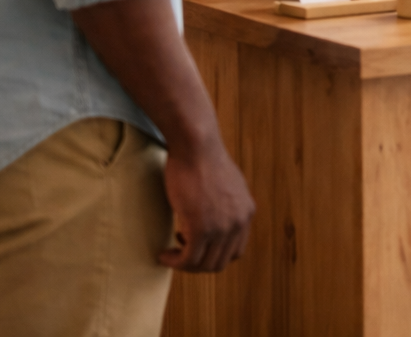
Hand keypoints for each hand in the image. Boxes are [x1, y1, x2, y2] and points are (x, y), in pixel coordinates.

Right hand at [159, 136, 254, 272]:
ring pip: (203, 264)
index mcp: (247, 212)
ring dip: (184, 264)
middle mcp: (239, 223)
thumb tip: (215, 216)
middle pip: (220, 262)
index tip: (196, 245)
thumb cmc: (203, 159)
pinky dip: (174, 262)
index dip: (214, 255)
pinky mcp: (201, 228)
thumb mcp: (226, 184)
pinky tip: (163, 255)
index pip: (236, 251)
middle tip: (180, 252)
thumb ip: (227, 204)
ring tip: (170, 255)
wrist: (196, 146)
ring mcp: (222, 228)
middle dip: (198, 263)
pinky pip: (187, 259)